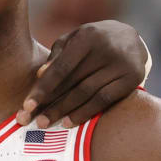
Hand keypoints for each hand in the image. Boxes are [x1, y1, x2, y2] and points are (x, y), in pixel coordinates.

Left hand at [15, 21, 148, 129]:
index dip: (43, 88)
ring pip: (88, 94)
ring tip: (45, 123)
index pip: (61, 68)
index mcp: (88, 37)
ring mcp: (122, 65)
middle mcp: (106, 50)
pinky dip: (86, 112)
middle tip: (31, 121)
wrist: (131, 38)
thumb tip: (40, 75)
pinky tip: (70, 122)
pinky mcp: (133, 78)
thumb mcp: (73, 39)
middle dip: (50, 104)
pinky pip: (105, 100)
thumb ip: (56, 56)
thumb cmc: (92, 40)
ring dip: (65, 111)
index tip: (27, 106)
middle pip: (73, 83)